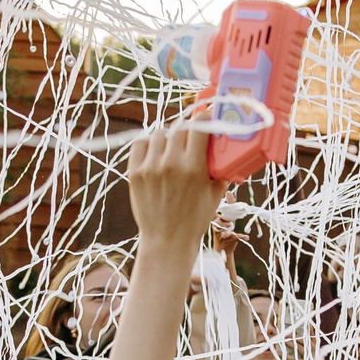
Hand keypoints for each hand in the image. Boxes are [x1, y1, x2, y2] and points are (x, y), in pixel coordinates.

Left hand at [126, 121, 226, 251]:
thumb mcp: (216, 193)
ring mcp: (150, 167)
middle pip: (179, 127)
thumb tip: (224, 145)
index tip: (208, 118)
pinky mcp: (134, 172)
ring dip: (168, 136)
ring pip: (160, 133)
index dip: (205, 118)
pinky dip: (149, 142)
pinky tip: (156, 151)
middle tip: (190, 136)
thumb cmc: (195, 219)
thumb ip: (220, 167)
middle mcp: (171, 164)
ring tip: (173, 147)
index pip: (199, 125)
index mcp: (194, 168)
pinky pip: (141, 143)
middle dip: (187, 129)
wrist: (167, 241)